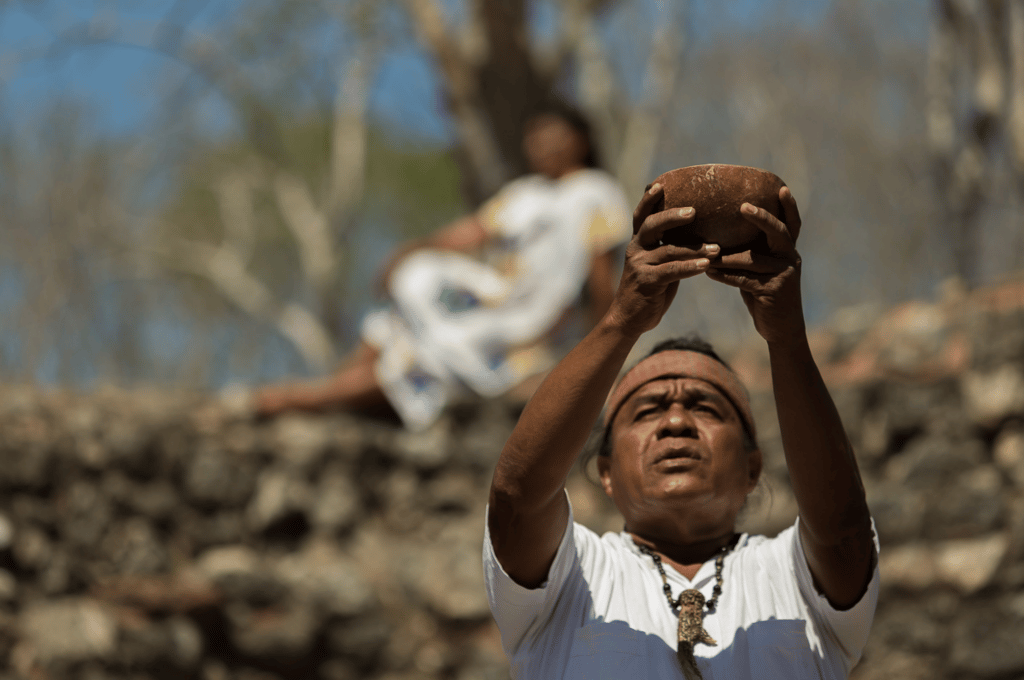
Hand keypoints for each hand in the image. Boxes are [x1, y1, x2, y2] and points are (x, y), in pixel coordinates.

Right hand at [606, 184, 720, 334]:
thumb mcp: (658, 266)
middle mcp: (636, 250)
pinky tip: (707, 266)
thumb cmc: (650, 291)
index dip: (648, 200)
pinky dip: (690, 267)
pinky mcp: (647, 282)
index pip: (641, 216)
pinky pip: (672, 271)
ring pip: (668, 250)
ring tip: (717, 248)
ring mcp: (639, 266)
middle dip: (672, 216)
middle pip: (652, 225)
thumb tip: (698, 237)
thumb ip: (670, 250)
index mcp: (638, 243)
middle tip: (694, 211)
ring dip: (695, 248)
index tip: (660, 185)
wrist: (630, 319)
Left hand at [705, 186, 804, 345]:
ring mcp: (784, 275)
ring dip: (726, 256)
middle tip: (742, 207)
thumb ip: (750, 252)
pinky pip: (745, 279)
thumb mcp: (759, 271)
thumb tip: (720, 234)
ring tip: (705, 250)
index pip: (791, 224)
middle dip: (761, 218)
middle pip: (778, 232)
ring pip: (752, 259)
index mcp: (787, 250)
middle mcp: (790, 258)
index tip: (781, 187)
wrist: (780, 329)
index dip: (789, 206)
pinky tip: (709, 273)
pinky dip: (725, 276)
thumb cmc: (763, 295)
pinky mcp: (774, 291)